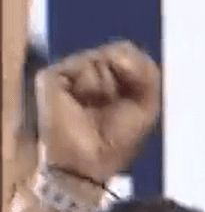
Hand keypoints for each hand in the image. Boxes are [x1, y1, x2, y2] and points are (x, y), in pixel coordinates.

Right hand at [36, 42, 160, 184]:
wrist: (91, 160)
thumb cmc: (119, 138)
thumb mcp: (146, 105)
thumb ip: (146, 73)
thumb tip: (117, 53)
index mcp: (112, 75)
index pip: (127, 51)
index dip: (137, 71)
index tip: (134, 97)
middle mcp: (89, 69)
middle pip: (116, 51)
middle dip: (123, 81)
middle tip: (112, 105)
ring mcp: (69, 71)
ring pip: (99, 58)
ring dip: (105, 87)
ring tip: (93, 106)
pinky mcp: (51, 76)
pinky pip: (81, 66)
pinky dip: (89, 86)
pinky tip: (80, 102)